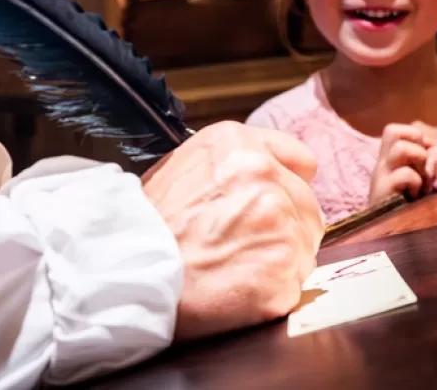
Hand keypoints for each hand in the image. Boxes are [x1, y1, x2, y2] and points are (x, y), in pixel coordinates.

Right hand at [142, 121, 324, 340]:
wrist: (128, 270)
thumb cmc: (151, 223)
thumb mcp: (184, 165)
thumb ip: (233, 163)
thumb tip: (272, 172)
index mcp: (238, 143)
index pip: (301, 161)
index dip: (288, 185)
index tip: (276, 202)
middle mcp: (264, 174)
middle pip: (308, 207)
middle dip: (285, 228)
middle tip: (243, 245)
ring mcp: (278, 222)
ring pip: (305, 247)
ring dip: (280, 261)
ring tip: (234, 267)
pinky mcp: (283, 269)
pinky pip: (295, 284)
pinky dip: (273, 293)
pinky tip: (238, 289)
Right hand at [368, 124, 430, 205]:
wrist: (381, 235)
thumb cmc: (404, 209)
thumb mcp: (411, 184)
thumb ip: (420, 166)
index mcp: (388, 159)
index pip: (396, 131)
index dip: (416, 137)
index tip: (428, 156)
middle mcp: (381, 163)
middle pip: (392, 131)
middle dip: (416, 145)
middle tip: (424, 165)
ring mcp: (381, 174)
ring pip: (400, 148)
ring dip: (418, 163)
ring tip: (421, 182)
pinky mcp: (383, 189)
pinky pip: (405, 174)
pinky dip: (415, 183)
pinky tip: (415, 197)